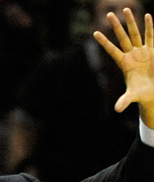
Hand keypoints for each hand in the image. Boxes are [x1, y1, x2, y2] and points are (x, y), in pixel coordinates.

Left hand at [94, 9, 153, 123]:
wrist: (152, 92)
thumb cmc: (140, 94)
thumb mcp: (132, 97)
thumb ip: (124, 101)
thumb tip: (116, 110)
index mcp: (124, 64)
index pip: (111, 50)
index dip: (104, 42)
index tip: (94, 33)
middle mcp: (131, 55)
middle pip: (122, 37)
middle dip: (116, 26)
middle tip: (109, 13)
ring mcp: (141, 52)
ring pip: (135, 33)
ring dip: (131, 21)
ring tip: (125, 8)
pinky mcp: (152, 51)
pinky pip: (151, 37)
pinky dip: (150, 27)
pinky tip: (148, 16)